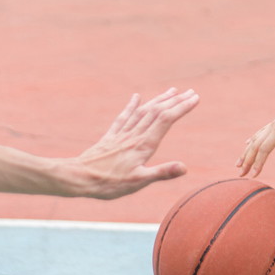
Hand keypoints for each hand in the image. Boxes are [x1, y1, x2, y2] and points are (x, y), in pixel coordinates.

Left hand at [68, 89, 198, 198]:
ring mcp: (122, 134)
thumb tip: (184, 167)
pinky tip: (136, 97)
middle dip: (176, 101)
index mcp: (143, 144)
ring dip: (159, 100)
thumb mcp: (138, 182)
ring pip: (144, 111)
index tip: (195, 98)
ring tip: (172, 91)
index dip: (181, 107)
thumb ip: (162, 173)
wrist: (79, 178)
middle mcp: (134, 135)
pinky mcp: (111, 137)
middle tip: (191, 92)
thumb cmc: (109, 183)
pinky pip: (124, 117)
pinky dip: (132, 105)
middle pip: (158, 112)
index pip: (166, 120)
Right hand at [236, 98, 274, 177]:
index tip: (254, 175)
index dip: (258, 163)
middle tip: (241, 174)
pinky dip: (252, 140)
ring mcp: (273, 123)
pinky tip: (247, 144)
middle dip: (247, 160)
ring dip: (246, 152)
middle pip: (256, 145)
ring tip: (238, 164)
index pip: (264, 149)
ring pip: (255, 139)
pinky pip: (260, 133)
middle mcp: (273, 126)